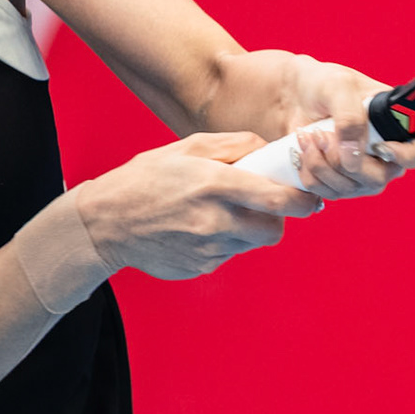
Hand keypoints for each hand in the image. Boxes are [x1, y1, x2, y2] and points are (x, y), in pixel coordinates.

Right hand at [75, 133, 323, 280]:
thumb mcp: (186, 148)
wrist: (104, 223)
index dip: (303, 201)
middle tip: (262, 206)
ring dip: (246, 230)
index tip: (310, 198)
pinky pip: (227, 255)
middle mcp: (214, 220)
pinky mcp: (199, 268)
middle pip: (273, 230)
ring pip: (250, 243)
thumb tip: (268, 150)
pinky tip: (196, 229)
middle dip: (276, 219)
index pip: (278, 199)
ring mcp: (207, 249)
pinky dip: (223, 243)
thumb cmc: (145, 179)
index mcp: (214, 184)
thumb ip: (234, 145)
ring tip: (218, 213)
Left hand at [277, 56, 414, 199]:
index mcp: (405, 123)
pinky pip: (330, 193)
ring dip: (321, 164)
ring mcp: (368, 172)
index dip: (413, 155)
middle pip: (379, 178)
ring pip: (351, 188)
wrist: (296, 97)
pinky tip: (303, 150)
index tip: (380, 146)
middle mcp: (393, 153)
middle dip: (343, 159)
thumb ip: (350, 116)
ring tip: (307, 136)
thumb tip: (353, 156)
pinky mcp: (343, 184)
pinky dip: (311, 173)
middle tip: (322, 134)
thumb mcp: (338, 86)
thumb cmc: (324, 84)